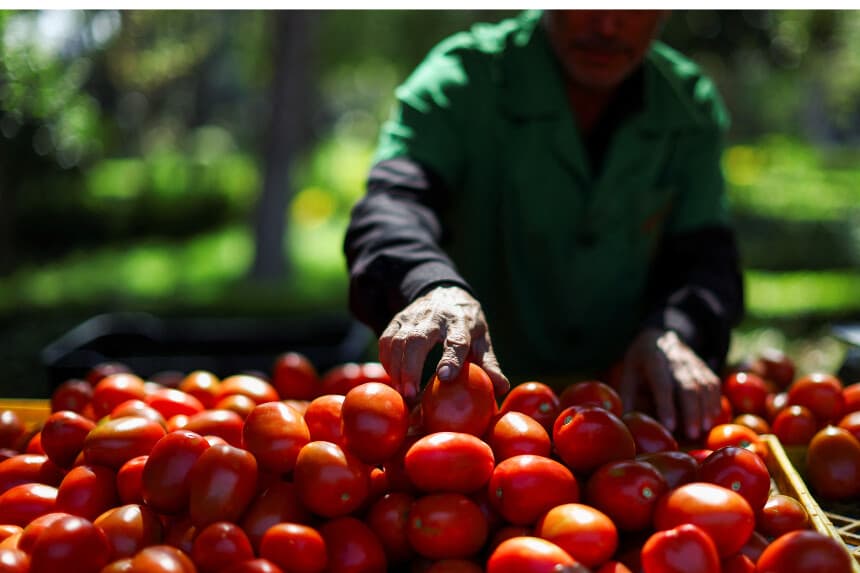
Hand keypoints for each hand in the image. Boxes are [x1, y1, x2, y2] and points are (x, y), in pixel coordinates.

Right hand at [378, 285, 509, 402]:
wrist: (444, 293)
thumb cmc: (466, 325)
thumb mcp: (482, 340)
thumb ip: (489, 364)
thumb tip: (502, 389)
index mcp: (460, 321)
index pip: (457, 340)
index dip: (450, 358)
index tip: (445, 377)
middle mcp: (435, 316)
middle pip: (418, 340)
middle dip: (411, 368)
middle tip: (410, 395)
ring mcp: (412, 317)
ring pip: (398, 342)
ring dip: (397, 369)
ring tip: (402, 394)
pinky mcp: (396, 320)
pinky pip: (386, 342)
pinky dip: (387, 362)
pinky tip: (394, 379)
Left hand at [619, 329, 721, 440]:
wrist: (660, 337)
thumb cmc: (640, 363)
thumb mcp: (628, 374)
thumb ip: (627, 398)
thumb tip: (627, 425)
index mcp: (653, 360)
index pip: (662, 383)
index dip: (666, 405)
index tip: (670, 426)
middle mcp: (675, 359)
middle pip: (687, 386)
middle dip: (691, 411)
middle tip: (691, 435)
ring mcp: (692, 362)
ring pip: (704, 385)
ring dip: (706, 408)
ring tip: (704, 430)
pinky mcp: (703, 366)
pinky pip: (713, 383)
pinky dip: (715, 401)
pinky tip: (714, 417)